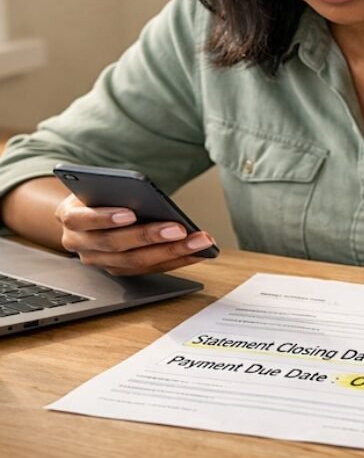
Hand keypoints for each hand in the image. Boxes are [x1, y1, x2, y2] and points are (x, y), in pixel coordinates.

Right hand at [55, 194, 214, 275]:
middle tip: (179, 229)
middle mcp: (80, 243)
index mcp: (71, 217)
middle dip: (150, 236)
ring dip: (171, 252)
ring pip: (135, 261)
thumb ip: (115, 191)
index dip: (105, 218)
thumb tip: (147, 195)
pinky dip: (176, 260)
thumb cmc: (98, 196)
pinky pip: (148, 269)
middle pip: (115, 244)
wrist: (84, 215)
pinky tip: (198, 251)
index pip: (84, 219)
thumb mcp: (99, 187)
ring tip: (198, 241)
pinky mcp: (118, 270)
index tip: (130, 213)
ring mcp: (99, 261)